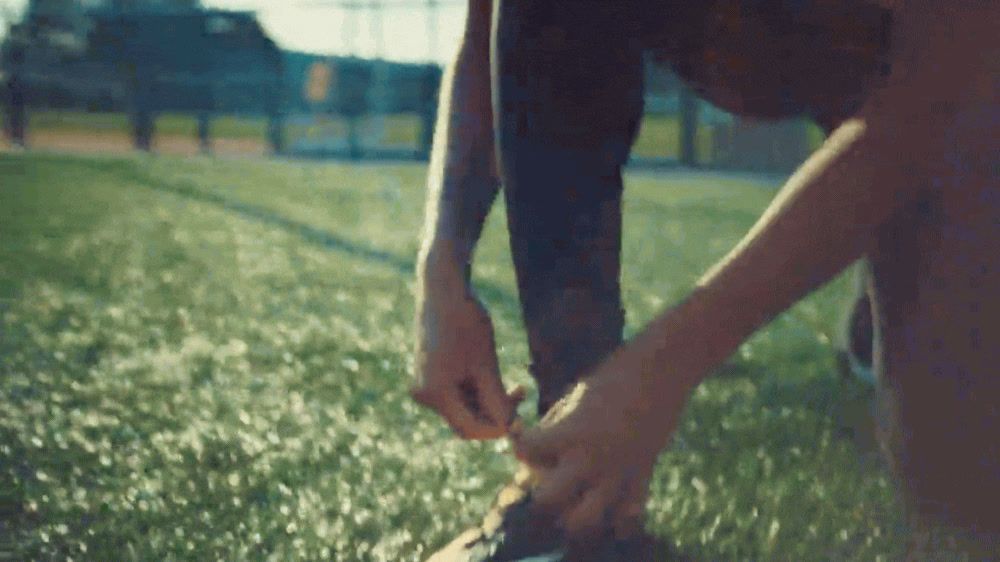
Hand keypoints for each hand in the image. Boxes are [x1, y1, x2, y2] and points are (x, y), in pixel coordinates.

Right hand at [412, 277, 524, 439]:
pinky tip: (495, 376)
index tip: (523, 416)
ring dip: (490, 402)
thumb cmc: (466, 322)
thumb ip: (497, 400)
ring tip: (516, 386)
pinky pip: (458, 395)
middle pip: (466, 421)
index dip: (498, 428)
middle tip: (521, 394)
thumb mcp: (486, 364)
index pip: (470, 429)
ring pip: (464, 408)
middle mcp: (425, 395)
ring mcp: (426, 386)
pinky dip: (479, 391)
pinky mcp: (431, 376)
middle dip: (495, 414)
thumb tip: (510, 429)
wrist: (443, 289)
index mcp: (435, 393)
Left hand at [511, 346, 686, 537]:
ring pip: (585, 521)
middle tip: (548, 481)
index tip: (530, 440)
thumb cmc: (612, 377)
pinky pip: (627, 516)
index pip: (525, 452)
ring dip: (573, 515)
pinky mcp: (643, 477)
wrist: (662, 370)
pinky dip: (616, 518)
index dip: (523, 447)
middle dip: (540, 494)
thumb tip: (537, 453)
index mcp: (569, 432)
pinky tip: (609, 506)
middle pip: (546, 502)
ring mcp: (618, 473)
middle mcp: (590, 458)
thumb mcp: (574, 397)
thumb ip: (554, 428)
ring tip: (574, 500)